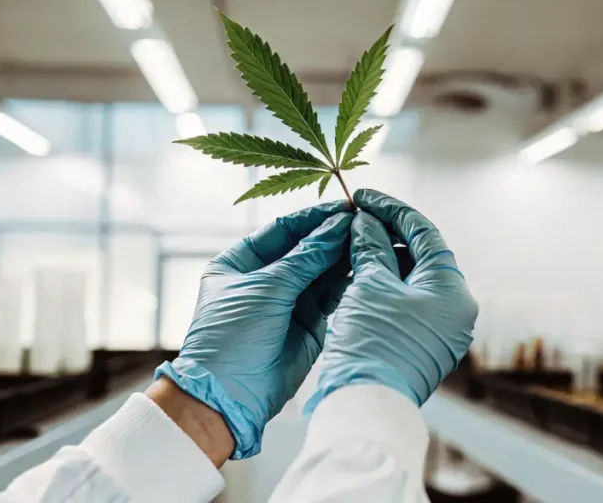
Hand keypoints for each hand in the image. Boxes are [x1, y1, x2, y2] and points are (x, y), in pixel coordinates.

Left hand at [155, 201, 352, 458]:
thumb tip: (338, 225)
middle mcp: (265, 278)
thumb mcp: (268, 287)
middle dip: (334, 236)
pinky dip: (347, 282)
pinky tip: (366, 266)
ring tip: (371, 240)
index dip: (315, 217)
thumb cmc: (233, 336)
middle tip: (367, 221)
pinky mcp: (309, 323)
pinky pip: (332, 295)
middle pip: (306, 248)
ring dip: (344, 257)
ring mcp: (288, 301)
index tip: (346, 206)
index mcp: (240, 262)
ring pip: (322, 271)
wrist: (230, 396)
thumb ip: (307, 256)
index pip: (284, 229)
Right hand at [306, 189, 477, 411]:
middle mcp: (454, 311)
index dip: (390, 209)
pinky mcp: (418, 346)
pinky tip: (353, 275)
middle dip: (385, 234)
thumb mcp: (370, 285)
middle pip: (420, 256)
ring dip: (380, 260)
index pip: (424, 233)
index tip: (362, 196)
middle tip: (352, 219)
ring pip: (409, 280)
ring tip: (347, 245)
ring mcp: (438, 331)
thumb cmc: (373, 343)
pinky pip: (403, 304)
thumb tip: (365, 221)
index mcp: (453, 290)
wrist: (365, 406)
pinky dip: (380, 286)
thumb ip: (370, 246)